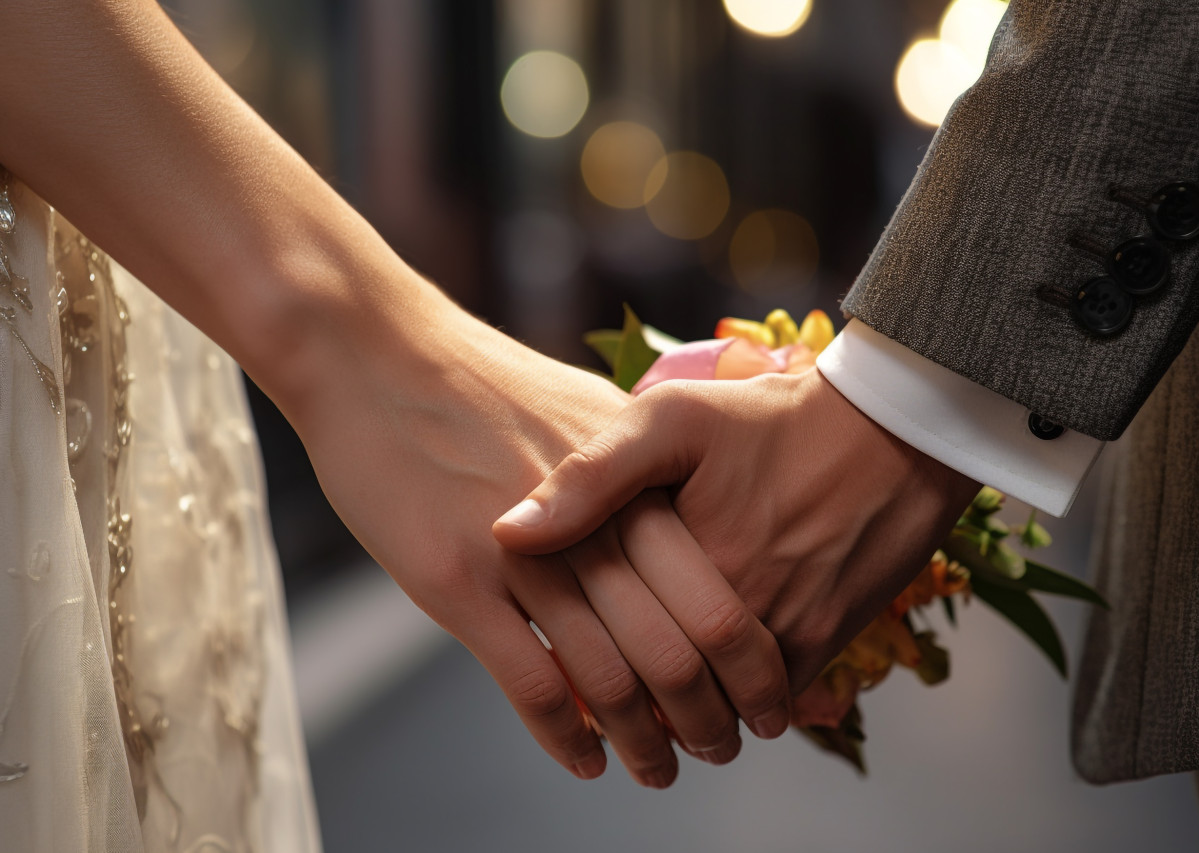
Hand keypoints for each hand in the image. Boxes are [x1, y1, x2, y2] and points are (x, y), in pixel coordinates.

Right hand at [287, 289, 789, 786]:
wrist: (379, 354)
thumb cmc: (482, 387)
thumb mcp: (586, 414)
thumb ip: (638, 479)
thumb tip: (682, 533)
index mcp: (635, 484)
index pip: (719, 600)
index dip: (752, 669)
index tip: (763, 704)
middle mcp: (595, 524)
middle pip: (676, 652)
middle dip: (709, 720)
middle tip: (719, 749)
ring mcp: (526, 557)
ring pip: (609, 680)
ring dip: (643, 744)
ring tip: (656, 771)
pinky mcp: (458, 582)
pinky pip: (532, 684)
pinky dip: (566, 737)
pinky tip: (584, 760)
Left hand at [493, 369, 979, 690]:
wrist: (892, 428)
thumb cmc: (771, 419)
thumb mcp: (672, 419)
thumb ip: (591, 476)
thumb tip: (508, 532)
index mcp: (679, 557)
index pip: (609, 652)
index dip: (582, 680)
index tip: (570, 685)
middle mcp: (734, 606)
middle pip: (664, 696)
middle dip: (639, 719)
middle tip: (621, 720)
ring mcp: (786, 629)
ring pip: (721, 709)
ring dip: (693, 716)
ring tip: (670, 709)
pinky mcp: (830, 637)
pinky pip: (777, 698)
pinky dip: (746, 701)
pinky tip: (725, 683)